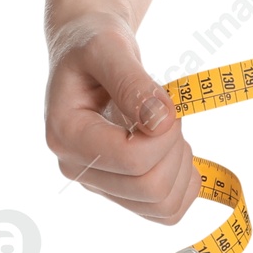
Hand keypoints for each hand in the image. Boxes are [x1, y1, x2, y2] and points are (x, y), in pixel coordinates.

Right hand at [44, 10, 198, 225]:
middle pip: (149, 187)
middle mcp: (78, 168)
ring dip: (183, 166)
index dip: (166, 133)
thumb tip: (160, 120)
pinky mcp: (120, 187)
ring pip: (161, 205)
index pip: (132, 159)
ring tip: (171, 130)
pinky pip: (164, 210)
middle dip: (177, 148)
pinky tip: (178, 150)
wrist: (87, 50)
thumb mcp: (109, 47)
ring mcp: (99, 182)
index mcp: (67, 136)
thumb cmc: (94, 42)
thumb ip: (132, 82)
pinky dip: (185, 184)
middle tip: (171, 114)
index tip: (168, 103)